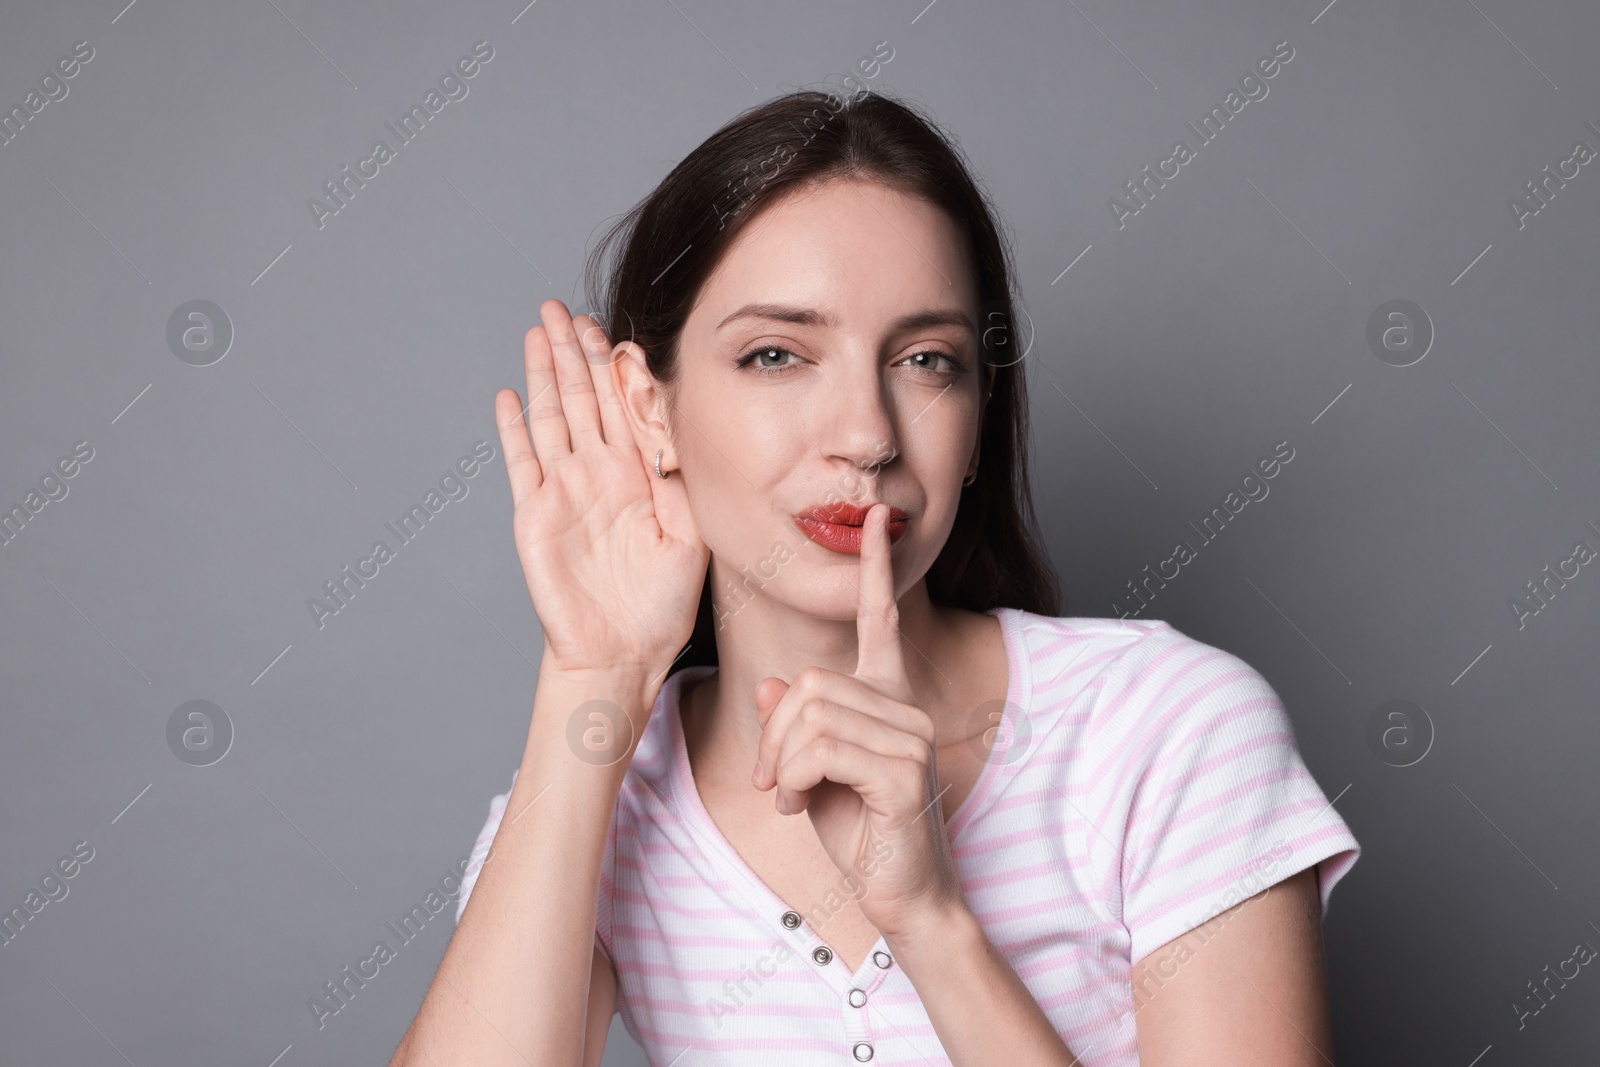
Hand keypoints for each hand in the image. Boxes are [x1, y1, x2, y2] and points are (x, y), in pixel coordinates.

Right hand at [494, 299, 708, 679]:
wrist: (621, 652)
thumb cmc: (661, 604)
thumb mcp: (692, 533)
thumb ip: (682, 479)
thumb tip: (678, 425)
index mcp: (639, 475)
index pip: (625, 407)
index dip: (617, 368)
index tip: (615, 329)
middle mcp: (599, 475)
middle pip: (585, 399)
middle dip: (574, 352)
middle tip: (564, 308)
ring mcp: (564, 491)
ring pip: (553, 417)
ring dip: (545, 374)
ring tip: (538, 330)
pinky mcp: (534, 514)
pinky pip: (522, 462)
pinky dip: (514, 429)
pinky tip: (509, 395)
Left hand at [750, 503, 965, 940]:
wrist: (903, 896)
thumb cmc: (860, 833)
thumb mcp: (811, 773)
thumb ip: (794, 726)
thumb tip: (772, 685)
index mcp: (889, 699)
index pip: (881, 620)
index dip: (875, 570)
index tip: (875, 520)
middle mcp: (906, 709)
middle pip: (810, 682)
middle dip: (773, 735)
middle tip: (772, 782)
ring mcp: (910, 738)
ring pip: (810, 714)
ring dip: (781, 763)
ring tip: (791, 798)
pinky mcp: (904, 773)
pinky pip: (820, 749)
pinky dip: (794, 779)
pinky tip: (802, 807)